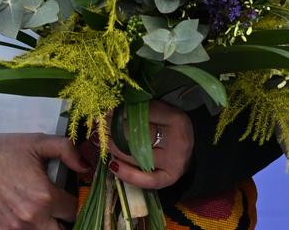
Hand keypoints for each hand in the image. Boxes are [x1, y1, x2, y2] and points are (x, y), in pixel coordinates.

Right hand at [0, 131, 89, 229]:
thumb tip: (87, 166)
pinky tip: (27, 216)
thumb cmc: (1, 151)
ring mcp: (15, 229)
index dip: (77, 202)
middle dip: (65, 221)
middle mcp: (32, 218)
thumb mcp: (36, 142)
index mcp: (44, 196)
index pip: (75, 211)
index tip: (71, 195)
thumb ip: (66, 149)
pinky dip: (30, 228)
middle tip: (61, 208)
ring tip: (45, 212)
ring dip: (48, 225)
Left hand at [80, 102, 194, 189]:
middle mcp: (178, 142)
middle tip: (100, 125)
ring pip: (137, 156)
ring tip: (103, 141)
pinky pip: (145, 180)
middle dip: (114, 129)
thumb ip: (139, 109)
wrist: (188, 149)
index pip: (143, 114)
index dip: (122, 111)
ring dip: (114, 148)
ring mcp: (174, 163)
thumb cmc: (169, 127)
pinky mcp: (168, 179)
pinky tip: (113, 165)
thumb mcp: (160, 112)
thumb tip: (110, 108)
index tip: (106, 109)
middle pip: (138, 136)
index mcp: (176, 119)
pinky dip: (127, 174)